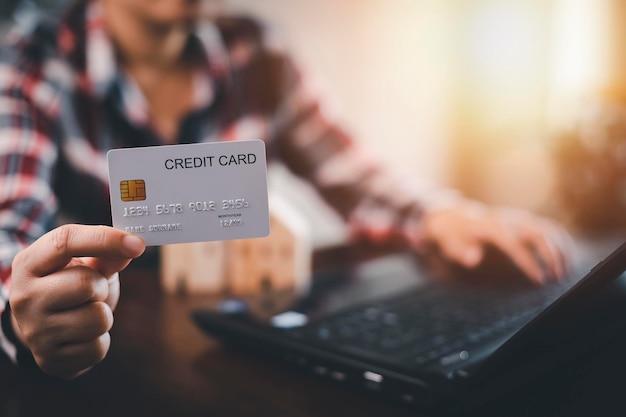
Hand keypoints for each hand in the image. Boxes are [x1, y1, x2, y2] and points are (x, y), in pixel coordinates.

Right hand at [9, 225, 144, 378]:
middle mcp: (24, 297)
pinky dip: (100, 341)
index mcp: (29, 263)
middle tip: (93, 291)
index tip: (137, 244)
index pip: (66, 241)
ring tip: (86, 313)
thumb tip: (133, 246)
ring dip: (103, 315)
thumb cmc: (69, 286)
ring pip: (98, 318)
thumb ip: (106, 254)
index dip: (105, 239)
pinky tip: (83, 335)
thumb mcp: (84, 264)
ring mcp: (35, 331)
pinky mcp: (50, 360)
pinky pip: (98, 348)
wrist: (44, 328)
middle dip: (101, 287)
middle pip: (86, 284)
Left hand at [405, 201, 570, 284]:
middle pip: (538, 233)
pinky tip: (566, 261)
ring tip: (566, 273)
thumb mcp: (448, 243)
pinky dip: (561, 242)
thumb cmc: (450, 235)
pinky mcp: (523, 220)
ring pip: (548, 229)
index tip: (539, 282)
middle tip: (558, 279)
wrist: (452, 215)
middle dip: (551, 255)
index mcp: (491, 227)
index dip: (529, 263)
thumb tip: (473, 260)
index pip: (515, 245)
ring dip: (561, 250)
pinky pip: (549, 228)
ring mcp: (517, 218)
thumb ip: (459, 252)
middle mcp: (508, 220)